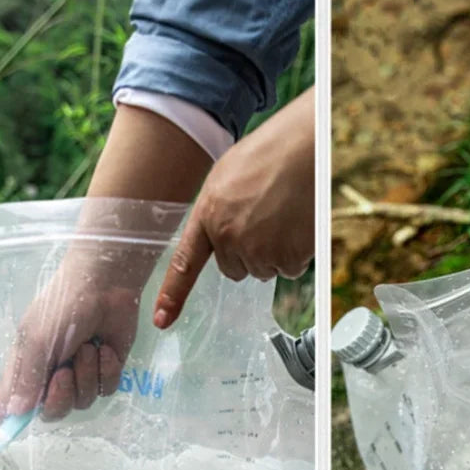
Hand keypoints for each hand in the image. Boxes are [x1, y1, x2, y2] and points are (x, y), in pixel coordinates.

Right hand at [0, 253, 141, 428]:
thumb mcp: (38, 339)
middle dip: (60, 395)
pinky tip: (104, 348)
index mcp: (26, 366)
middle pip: (52, 412)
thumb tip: (15, 413)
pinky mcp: (106, 370)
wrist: (106, 286)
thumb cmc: (63, 306)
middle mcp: (51, 374)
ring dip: (87, 375)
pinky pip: (106, 389)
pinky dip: (107, 370)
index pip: (10, 404)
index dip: (3, 423)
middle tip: (64, 371)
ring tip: (87, 347)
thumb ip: (28, 377)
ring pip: (83, 401)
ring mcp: (80, 373)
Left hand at [152, 87, 314, 328]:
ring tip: (285, 214)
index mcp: (208, 214)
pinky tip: (299, 224)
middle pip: (235, 268)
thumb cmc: (271, 154)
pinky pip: (290, 269)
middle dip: (249, 252)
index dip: (173, 294)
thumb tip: (222, 236)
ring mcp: (259, 249)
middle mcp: (229, 237)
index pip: (185, 263)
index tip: (162, 320)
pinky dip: (297, 253)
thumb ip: (218, 211)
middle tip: (266, 219)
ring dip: (276, 251)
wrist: (306, 149)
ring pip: (265, 269)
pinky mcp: (287, 257)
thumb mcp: (228, 177)